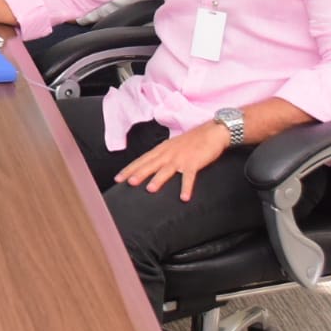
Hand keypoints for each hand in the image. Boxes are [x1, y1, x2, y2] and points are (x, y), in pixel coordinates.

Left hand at [114, 123, 229, 200]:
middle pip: (150, 164)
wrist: (212, 132)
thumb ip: (161, 155)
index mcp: (161, 149)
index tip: (117, 178)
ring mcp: (181, 158)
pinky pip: (189, 177)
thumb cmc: (192, 141)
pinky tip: (184, 197)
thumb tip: (150, 165)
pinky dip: (186, 187)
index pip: (142, 160)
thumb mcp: (172, 146)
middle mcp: (168, 153)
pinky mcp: (194, 162)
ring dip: (158, 179)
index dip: (129, 169)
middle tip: (126, 182)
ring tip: (149, 189)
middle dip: (137, 173)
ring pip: (166, 170)